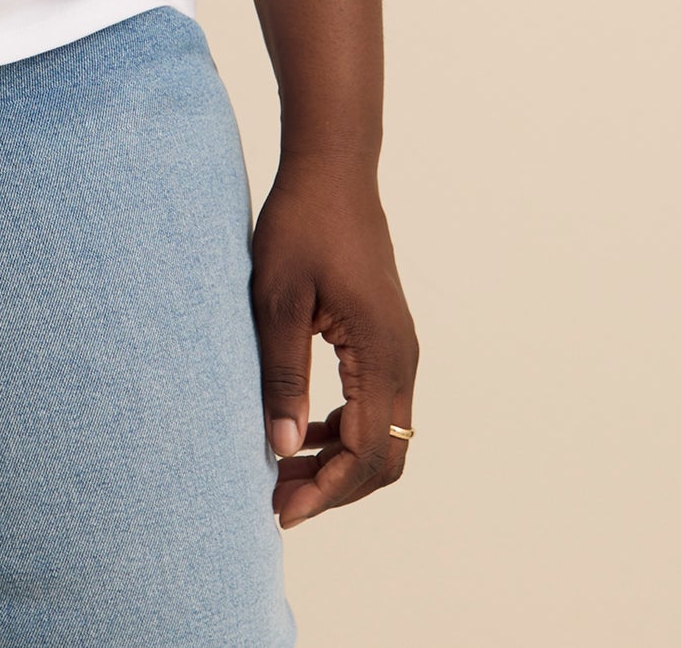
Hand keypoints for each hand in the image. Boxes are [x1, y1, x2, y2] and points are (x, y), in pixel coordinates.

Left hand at [251, 156, 418, 527]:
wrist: (332, 170)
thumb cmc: (300, 225)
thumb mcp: (277, 299)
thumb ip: (282, 375)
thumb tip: (283, 449)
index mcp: (381, 353)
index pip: (365, 454)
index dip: (325, 492)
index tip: (280, 511)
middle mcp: (403, 359)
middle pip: (384, 458)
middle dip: (334, 489)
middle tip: (277, 500)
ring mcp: (400, 349)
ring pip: (384, 435)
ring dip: (338, 462)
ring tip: (282, 470)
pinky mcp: (387, 338)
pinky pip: (377, 406)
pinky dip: (345, 431)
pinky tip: (302, 428)